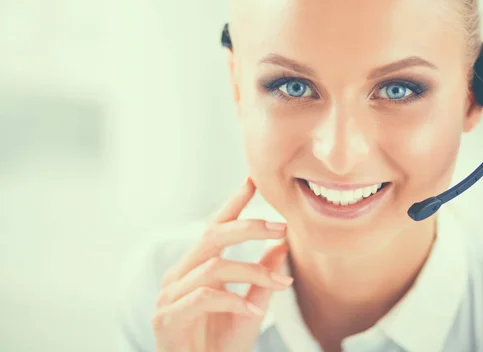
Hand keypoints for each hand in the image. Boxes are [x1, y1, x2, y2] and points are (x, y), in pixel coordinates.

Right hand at [152, 178, 291, 351]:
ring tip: (279, 284)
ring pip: (213, 267)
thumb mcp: (250, 307)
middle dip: (249, 227)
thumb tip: (281, 245)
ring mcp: (170, 296)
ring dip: (252, 272)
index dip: (233, 203)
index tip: (253, 180)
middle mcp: (179, 275)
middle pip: (212, 236)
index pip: (214, 227)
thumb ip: (261, 277)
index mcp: (195, 267)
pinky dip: (233, 301)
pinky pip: (203, 298)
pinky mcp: (167, 318)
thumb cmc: (222, 345)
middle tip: (282, 228)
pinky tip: (253, 312)